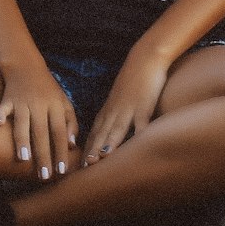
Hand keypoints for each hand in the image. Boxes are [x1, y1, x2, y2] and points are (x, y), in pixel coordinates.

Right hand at [0, 58, 78, 182]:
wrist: (27, 65)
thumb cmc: (48, 89)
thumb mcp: (64, 101)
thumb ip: (71, 122)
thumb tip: (71, 144)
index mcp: (55, 105)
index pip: (59, 131)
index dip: (61, 150)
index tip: (62, 170)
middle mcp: (40, 104)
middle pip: (42, 132)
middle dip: (43, 155)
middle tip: (44, 175)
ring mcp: (23, 101)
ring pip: (22, 122)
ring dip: (22, 140)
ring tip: (24, 160)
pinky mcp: (8, 98)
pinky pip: (3, 107)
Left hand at [83, 45, 169, 165]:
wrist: (146, 58)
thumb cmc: (134, 79)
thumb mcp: (120, 98)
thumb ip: (115, 113)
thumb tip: (110, 130)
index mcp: (109, 110)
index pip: (94, 131)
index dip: (87, 147)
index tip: (79, 163)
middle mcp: (115, 111)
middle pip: (101, 134)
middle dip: (91, 151)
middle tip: (81, 167)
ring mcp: (129, 110)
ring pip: (116, 130)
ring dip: (106, 145)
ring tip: (97, 159)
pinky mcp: (144, 107)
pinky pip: (140, 125)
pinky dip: (137, 137)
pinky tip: (135, 149)